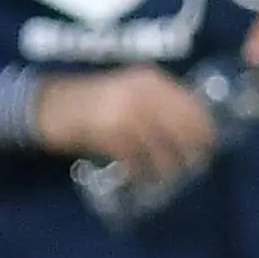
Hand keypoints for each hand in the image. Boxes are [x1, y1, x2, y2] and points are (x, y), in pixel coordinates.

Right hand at [31, 67, 218, 186]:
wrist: (50, 104)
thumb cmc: (95, 101)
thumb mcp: (131, 92)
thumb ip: (159, 106)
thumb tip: (195, 133)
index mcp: (152, 80)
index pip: (193, 108)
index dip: (205, 132)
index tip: (208, 149)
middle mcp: (142, 92)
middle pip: (183, 129)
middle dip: (191, 152)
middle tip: (192, 167)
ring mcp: (124, 111)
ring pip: (161, 148)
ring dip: (168, 167)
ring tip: (168, 176)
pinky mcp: (107, 132)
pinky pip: (135, 159)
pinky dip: (140, 172)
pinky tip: (140, 177)